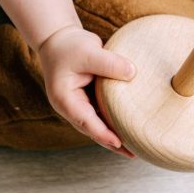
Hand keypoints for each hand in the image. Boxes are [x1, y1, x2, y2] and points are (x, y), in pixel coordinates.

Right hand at [38, 25, 137, 157]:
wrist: (58, 38)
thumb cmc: (68, 45)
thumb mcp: (89, 51)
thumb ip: (109, 63)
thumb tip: (133, 73)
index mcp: (65, 99)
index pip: (86, 121)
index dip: (103, 133)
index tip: (119, 143)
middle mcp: (71, 106)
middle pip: (93, 129)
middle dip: (112, 142)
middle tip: (133, 154)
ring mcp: (79, 104)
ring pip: (98, 124)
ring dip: (114, 134)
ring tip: (135, 146)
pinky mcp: (88, 98)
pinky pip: (103, 113)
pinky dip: (114, 120)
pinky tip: (129, 125)